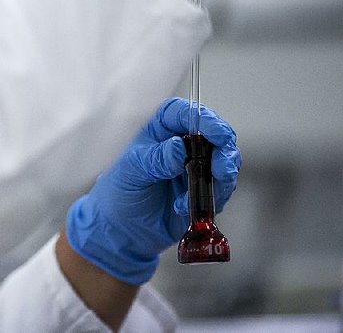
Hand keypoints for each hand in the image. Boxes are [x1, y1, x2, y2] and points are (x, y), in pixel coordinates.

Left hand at [66, 97, 240, 284]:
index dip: (203, 118)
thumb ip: (155, 159)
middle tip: (223, 168)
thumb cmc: (118, 192)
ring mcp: (195, 168)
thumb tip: (179, 147)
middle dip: (224, 149)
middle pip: (214, 134)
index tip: (216, 132)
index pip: (183, 113)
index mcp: (159, 130)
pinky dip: (210, 198)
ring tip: (207, 190)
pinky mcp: (203, 191)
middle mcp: (181, 144)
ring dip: (223, 175)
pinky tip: (184, 207)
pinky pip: (220, 189)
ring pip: (224, 161)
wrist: (121, 229)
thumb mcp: (131, 172)